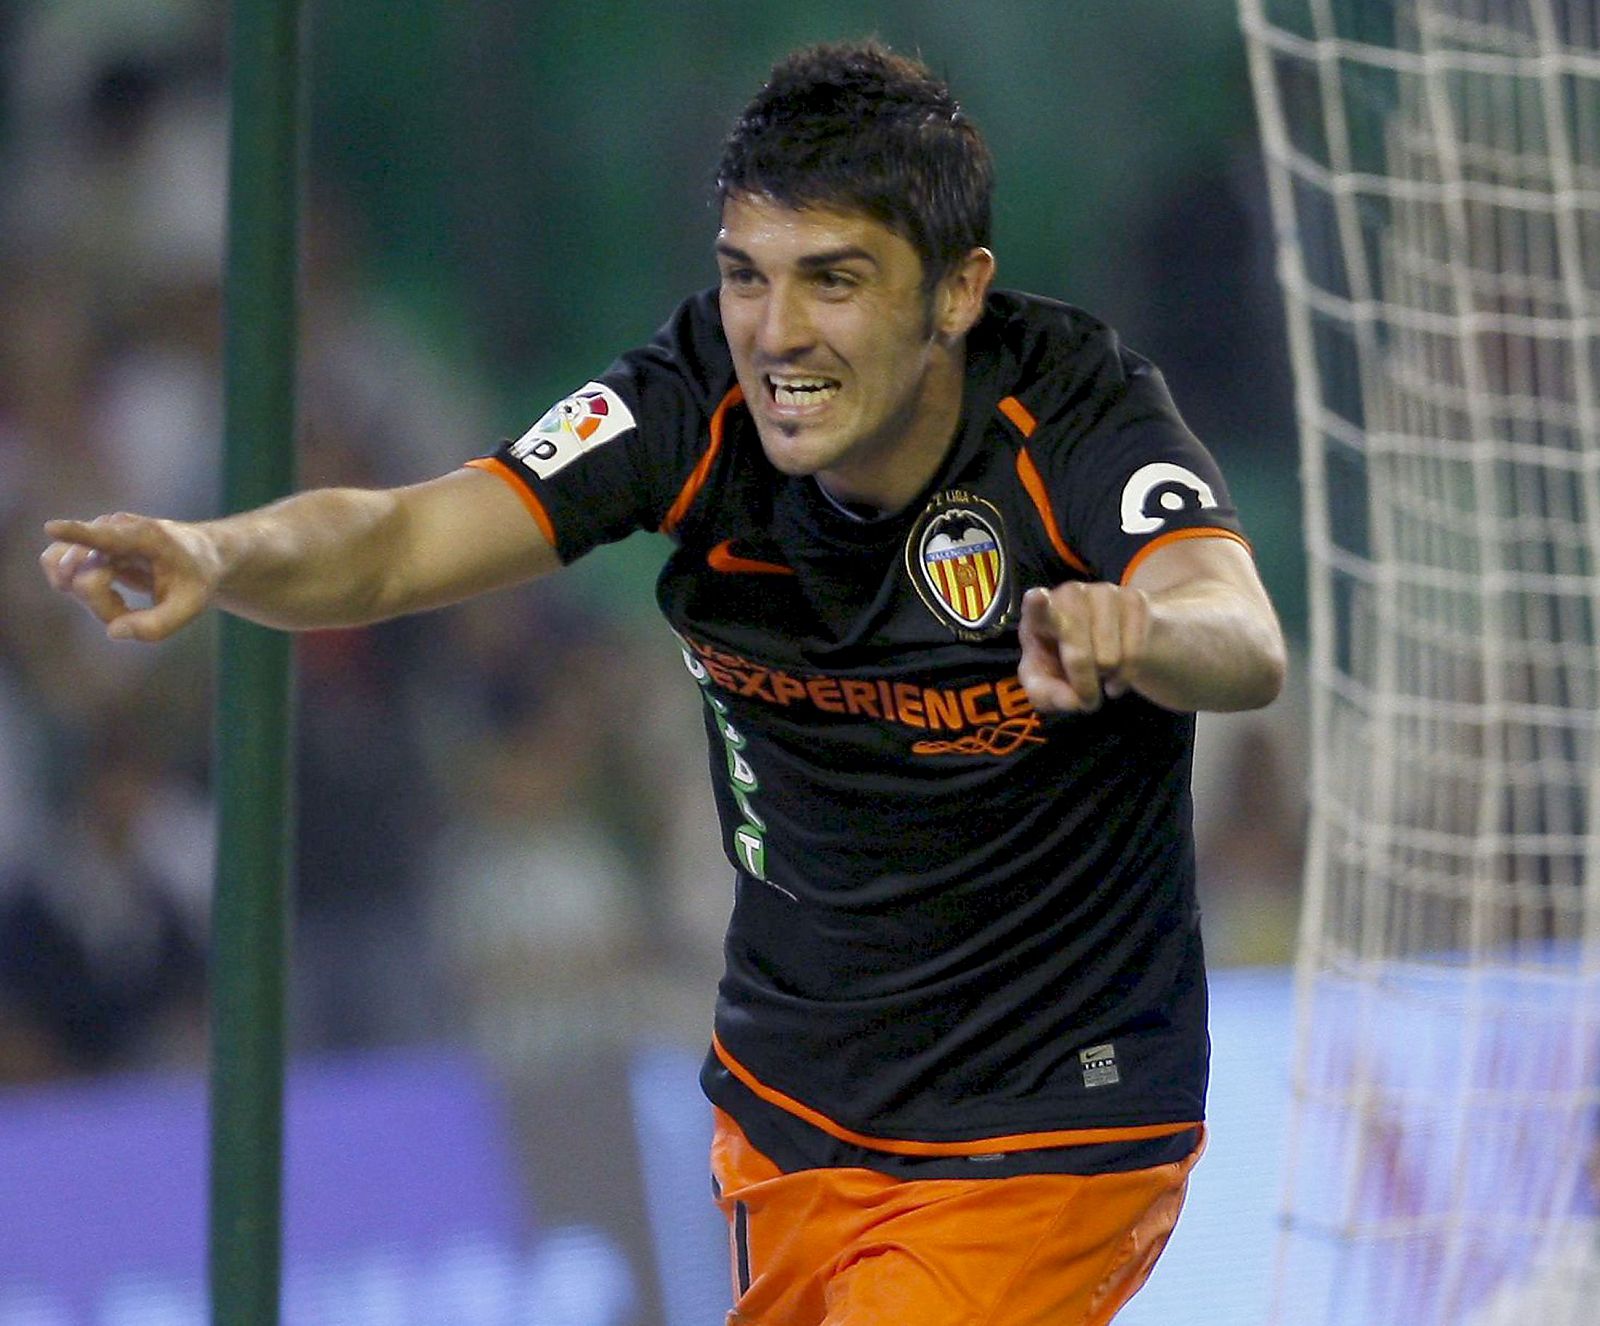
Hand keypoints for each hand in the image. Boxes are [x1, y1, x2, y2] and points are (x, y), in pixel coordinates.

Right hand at [40, 512, 218, 641]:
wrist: (199, 557)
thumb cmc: (196, 579)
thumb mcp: (190, 607)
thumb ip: (156, 626)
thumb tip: (113, 632)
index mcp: (145, 537)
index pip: (106, 536)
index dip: (76, 533)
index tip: (51, 528)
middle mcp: (112, 528)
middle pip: (79, 575)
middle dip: (103, 605)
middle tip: (132, 612)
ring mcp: (95, 535)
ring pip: (66, 576)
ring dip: (91, 601)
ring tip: (123, 602)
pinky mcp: (84, 547)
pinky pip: (65, 578)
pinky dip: (86, 597)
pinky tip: (114, 597)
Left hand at [1017, 582, 1150, 713]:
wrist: (1107, 642)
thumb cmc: (1062, 661)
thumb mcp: (1044, 683)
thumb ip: (1046, 695)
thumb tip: (1075, 699)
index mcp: (1038, 615)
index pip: (1036, 608)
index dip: (1037, 605)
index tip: (1037, 599)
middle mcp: (1070, 596)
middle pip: (1078, 654)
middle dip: (1083, 684)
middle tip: (1086, 698)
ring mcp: (1103, 593)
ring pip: (1109, 657)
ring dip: (1106, 677)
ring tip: (1100, 673)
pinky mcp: (1134, 599)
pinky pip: (1135, 653)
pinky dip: (1126, 675)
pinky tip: (1118, 673)